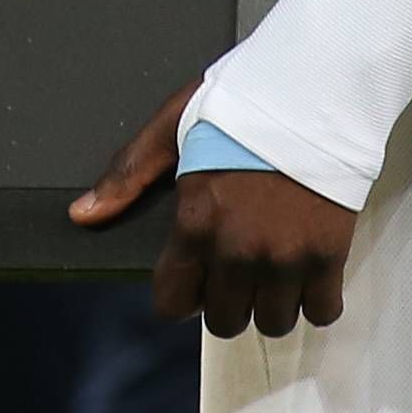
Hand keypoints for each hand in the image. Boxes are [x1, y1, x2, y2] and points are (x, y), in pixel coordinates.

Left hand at [70, 82, 356, 335]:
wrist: (313, 90)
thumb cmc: (242, 104)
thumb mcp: (172, 126)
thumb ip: (128, 174)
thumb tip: (82, 215)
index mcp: (195, 221)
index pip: (172, 302)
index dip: (179, 294)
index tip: (192, 277)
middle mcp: (238, 250)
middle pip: (224, 321)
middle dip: (224, 302)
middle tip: (233, 270)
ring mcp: (286, 256)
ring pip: (272, 322)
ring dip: (269, 304)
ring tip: (270, 270)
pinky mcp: (329, 254)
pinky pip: (322, 312)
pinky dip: (314, 300)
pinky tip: (305, 272)